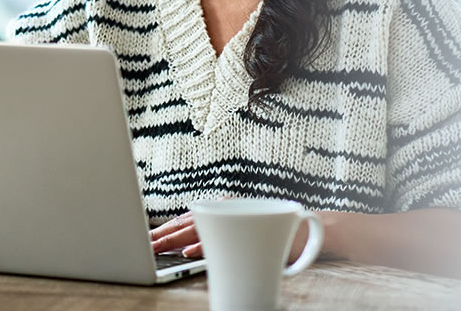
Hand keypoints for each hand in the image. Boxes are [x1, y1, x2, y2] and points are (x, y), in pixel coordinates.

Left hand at [151, 210, 349, 262]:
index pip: (188, 219)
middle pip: (188, 223)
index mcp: (225, 207)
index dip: (166, 230)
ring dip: (176, 241)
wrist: (315, 229)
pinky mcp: (252, 229)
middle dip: (163, 236)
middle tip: (145, 246)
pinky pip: (225, 239)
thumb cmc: (277, 236)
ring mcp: (240, 216)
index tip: (148, 240)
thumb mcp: (244, 234)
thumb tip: (190, 249)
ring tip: (156, 249)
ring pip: (201, 229)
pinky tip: (189, 253)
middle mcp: (230, 207)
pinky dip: (206, 246)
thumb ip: (219, 237)